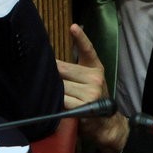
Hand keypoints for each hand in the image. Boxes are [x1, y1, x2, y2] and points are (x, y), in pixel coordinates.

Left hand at [56, 24, 128, 152]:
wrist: (106, 125)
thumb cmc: (92, 100)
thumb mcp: (89, 81)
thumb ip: (74, 70)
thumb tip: (52, 62)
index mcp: (96, 69)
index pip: (88, 50)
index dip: (81, 38)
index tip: (73, 27)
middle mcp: (95, 79)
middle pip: (63, 70)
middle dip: (53, 75)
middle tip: (47, 78)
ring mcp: (91, 93)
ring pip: (60, 86)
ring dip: (53, 91)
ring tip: (54, 96)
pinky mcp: (84, 107)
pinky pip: (61, 100)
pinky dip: (55, 102)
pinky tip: (55, 104)